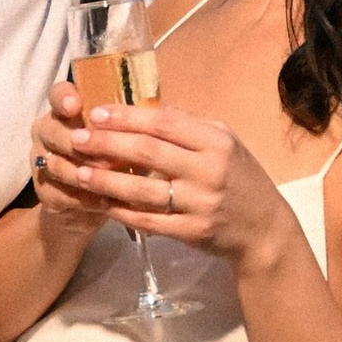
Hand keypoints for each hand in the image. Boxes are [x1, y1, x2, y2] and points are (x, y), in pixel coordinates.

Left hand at [35, 96, 286, 262]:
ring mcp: (200, 204)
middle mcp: (209, 170)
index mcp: (216, 141)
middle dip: (107, 143)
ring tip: (80, 171)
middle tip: (77, 138)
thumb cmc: (240, 178)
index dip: (127, 117)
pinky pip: (149, 221)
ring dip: (106, 180)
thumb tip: (145, 108)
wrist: (264, 229)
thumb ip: (188, 126)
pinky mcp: (192, 232)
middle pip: (148, 152)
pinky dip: (122, 212)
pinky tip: (101, 202)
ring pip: (143, 190)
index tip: (96, 113)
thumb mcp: (224, 143)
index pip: (164, 123)